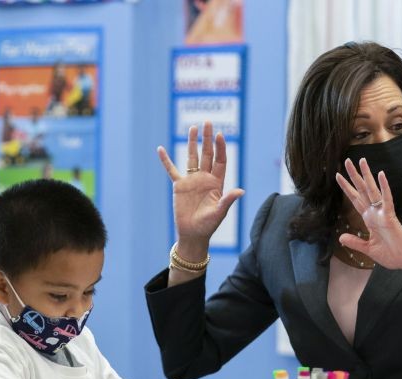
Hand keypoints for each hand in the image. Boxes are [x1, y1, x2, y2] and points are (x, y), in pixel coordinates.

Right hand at [156, 122, 244, 246]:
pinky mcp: (179, 186)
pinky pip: (171, 170)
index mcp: (217, 183)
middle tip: (207, 122)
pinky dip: (165, 160)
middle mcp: (205, 178)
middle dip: (207, 138)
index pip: (220, 160)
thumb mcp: (219, 212)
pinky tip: (161, 149)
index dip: (221, 148)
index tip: (220, 135)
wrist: (193, 234)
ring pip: (192, 157)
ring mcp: (192, 181)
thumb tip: (240, 191)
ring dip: (192, 143)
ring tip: (192, 127)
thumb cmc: (208, 225)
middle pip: (207, 154)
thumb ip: (228, 200)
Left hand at [335, 158, 401, 273]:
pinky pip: (387, 200)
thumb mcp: (368, 249)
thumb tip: (341, 238)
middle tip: (346, 160)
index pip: (355, 200)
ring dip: (367, 175)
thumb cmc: (391, 254)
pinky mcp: (390, 217)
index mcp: (369, 219)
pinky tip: (381, 175)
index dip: (347, 188)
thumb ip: (355, 242)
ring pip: (372, 190)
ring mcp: (382, 213)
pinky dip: (384, 187)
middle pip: (362, 190)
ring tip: (362, 161)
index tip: (338, 176)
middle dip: (354, 176)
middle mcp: (374, 212)